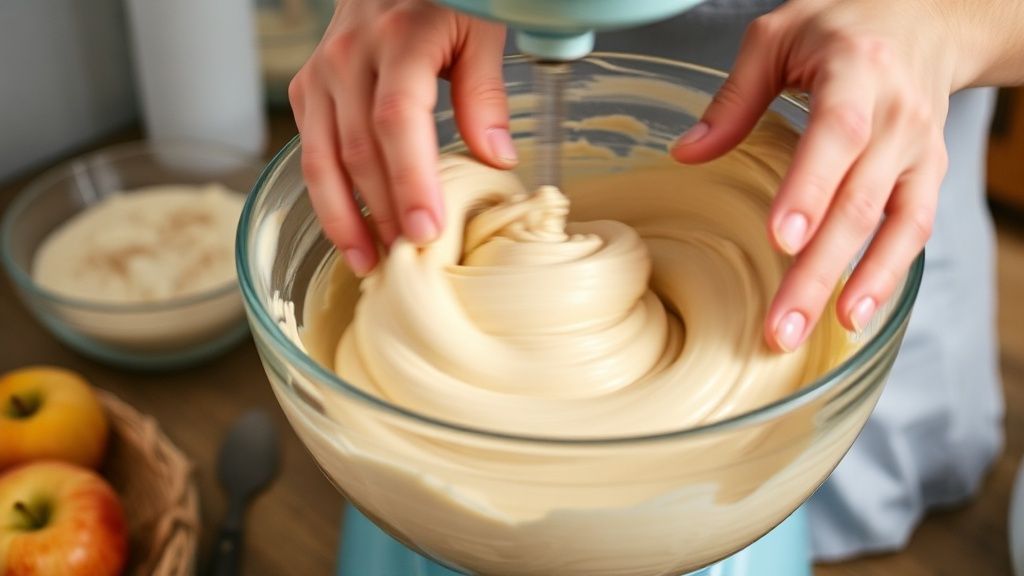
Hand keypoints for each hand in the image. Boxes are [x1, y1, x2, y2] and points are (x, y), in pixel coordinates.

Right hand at [289, 0, 512, 275]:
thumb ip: (485, 91)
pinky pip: (310, 154)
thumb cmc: (441, 0)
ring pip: (321, 161)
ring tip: (370, 265)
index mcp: (400, 39)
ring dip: (344, 220)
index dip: (410, 180)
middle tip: (408, 262)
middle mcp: (349, 57)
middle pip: (359, 151)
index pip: (397, 120)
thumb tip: (496, 158)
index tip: (428, 230)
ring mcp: (321, 75)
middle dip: (383, 214)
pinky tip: (350, 233)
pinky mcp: (307, 90)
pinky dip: (328, 199)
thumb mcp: (479, 29)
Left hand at [672, 0, 958, 351]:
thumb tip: (686, 154)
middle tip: (782, 325)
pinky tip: (855, 314)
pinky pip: (914, 230)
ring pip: (893, 225)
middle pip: (859, 200)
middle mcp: (896, 116)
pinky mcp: (928, 175)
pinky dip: (888, 275)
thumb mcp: (778, 36)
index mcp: (856, 73)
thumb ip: (734, 97)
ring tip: (814, 330)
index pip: (837, 136)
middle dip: (819, 269)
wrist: (924, 22)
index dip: (811, 189)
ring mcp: (919, 150)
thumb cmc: (842, 27)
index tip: (780, 239)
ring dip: (855, 285)